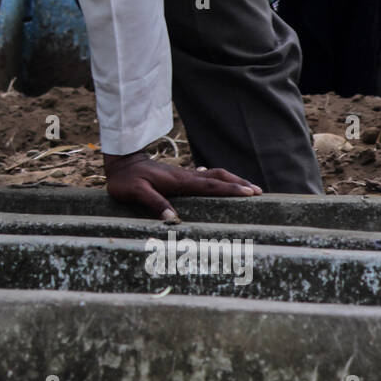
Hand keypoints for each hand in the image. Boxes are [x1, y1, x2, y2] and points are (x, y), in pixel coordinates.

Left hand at [103, 152, 260, 221]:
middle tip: (259, 191)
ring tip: (246, 187)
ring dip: (230, 179)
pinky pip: (202, 176)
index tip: (251, 192)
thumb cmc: (126, 179)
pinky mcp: (178, 176)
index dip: (232, 188)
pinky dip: (215, 179)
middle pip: (218, 176)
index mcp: (180, 181)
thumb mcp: (136, 192)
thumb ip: (154, 203)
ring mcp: (183, 175)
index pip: (211, 185)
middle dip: (239, 182)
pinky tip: (214, 181)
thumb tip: (173, 218)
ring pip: (212, 174)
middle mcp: (186, 176)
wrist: (121, 161)